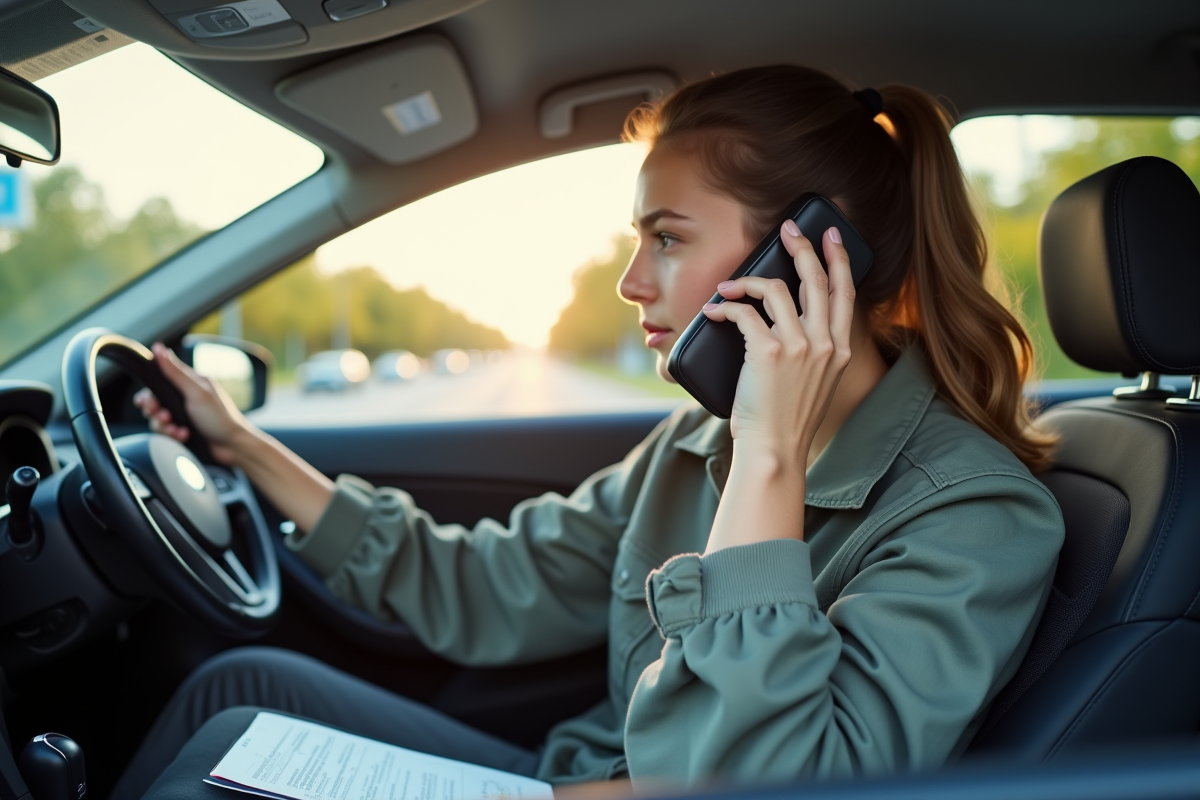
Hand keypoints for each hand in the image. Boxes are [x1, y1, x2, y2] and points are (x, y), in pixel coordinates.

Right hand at [133, 343, 252, 465]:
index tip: (146, 401)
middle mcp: (186, 398)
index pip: (160, 380)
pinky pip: (167, 433)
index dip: (149, 392)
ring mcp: (184, 415)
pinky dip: (173, 436)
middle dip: (154, 412)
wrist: (233, 448)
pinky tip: (184, 437)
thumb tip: (159, 349)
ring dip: (164, 426)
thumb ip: (175, 372)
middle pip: (155, 402)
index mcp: (190, 383)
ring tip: (177, 430)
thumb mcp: (197, 393)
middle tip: (164, 417)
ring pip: (158, 419)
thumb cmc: (220, 418)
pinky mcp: (183, 430)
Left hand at [700, 222, 854, 552]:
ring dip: (747, 281)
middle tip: (786, 228)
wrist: (774, 452)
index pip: (846, 292)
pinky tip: (713, 311)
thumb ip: (811, 352)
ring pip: (777, 289)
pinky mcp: (769, 352)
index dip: (839, 259)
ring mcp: (800, 347)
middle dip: (801, 246)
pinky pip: (745, 312)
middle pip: (817, 279)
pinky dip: (725, 307)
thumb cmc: (786, 421)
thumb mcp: (814, 383)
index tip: (831, 235)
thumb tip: (785, 321)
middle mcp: (825, 344)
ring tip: (728, 286)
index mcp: (840, 350)